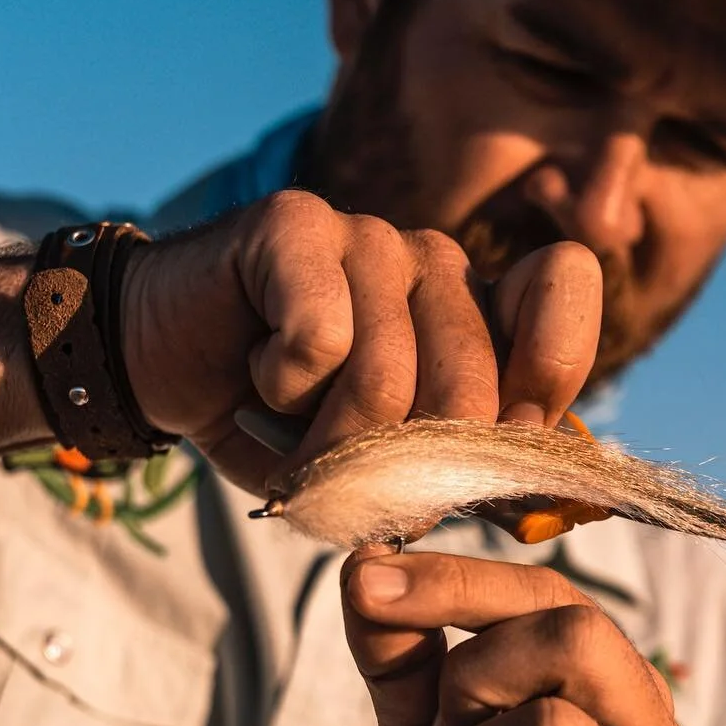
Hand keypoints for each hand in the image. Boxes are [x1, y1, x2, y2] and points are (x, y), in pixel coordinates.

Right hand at [120, 189, 601, 492]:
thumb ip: (466, 466)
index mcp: (475, 304)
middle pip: (469, 381)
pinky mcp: (297, 226)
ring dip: (328, 448)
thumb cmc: (284, 418)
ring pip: (385, 376)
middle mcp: (435, 258)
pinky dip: (283, 389)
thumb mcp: (386, 459)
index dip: (547, 367)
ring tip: (296, 444)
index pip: (564, 282)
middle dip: (405, 468)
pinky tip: (260, 370)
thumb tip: (551, 498)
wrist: (161, 363)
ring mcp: (369, 234)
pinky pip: (320, 339)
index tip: (494, 441)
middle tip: (349, 484)